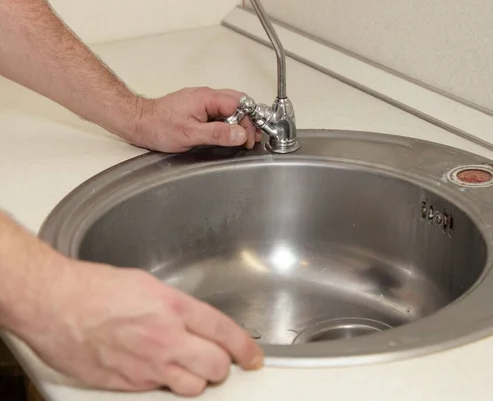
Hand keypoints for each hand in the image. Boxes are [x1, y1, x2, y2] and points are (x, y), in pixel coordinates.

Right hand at [15, 259, 263, 396]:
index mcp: (174, 307)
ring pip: (193, 387)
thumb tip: (195, 322)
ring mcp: (147, 365)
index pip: (225, 332)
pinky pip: (160, 391)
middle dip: (221, 365)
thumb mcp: (148, 285)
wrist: (56, 305)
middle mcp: (165, 339)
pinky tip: (155, 367)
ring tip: (187, 365)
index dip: (245, 347)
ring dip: (196, 378)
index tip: (252, 356)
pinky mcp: (127, 384)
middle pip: (215, 366)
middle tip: (216, 358)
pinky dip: (165, 383)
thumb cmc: (95, 289)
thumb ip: (178, 307)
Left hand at [130, 87, 262, 152]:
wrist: (138, 122)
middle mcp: (206, 95)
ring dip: (240, 120)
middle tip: (251, 137)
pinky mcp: (198, 108)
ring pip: (231, 106)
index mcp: (207, 98)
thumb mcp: (190, 134)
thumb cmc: (158, 126)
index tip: (249, 138)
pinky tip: (228, 133)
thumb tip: (240, 134)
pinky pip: (220, 111)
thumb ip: (217, 134)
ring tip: (242, 137)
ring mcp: (202, 101)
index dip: (249, 122)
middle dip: (249, 119)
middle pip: (239, 102)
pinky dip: (229, 121)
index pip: (239, 104)